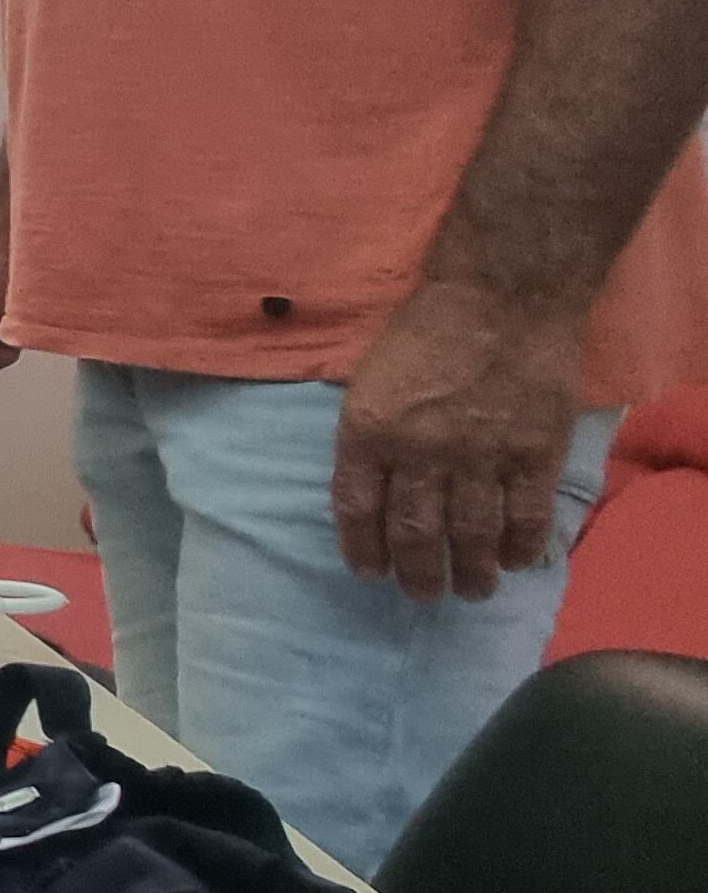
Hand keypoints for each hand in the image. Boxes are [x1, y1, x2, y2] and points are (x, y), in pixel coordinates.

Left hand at [331, 283, 586, 603]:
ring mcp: (480, 456)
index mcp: (369, 431)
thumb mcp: (369, 381)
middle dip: (419, 575)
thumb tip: (371, 493)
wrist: (501, 296)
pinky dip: (521, 547)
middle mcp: (420, 452)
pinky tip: (516, 562)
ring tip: (473, 590)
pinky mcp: (533, 453)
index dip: (364, 550)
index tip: (372, 573)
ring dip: (472, 572)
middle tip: (424, 596)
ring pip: (472, 536)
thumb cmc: (425, 332)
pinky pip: (527, 517)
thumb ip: (370, 438)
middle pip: (416, 533)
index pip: (358, 509)